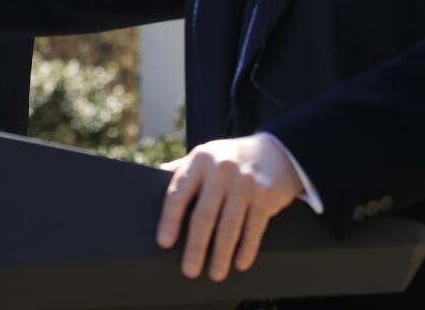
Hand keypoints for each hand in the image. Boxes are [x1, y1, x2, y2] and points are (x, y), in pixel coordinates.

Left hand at [156, 134, 301, 280]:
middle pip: (204, 215)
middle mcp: (222, 169)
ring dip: (221, 255)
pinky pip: (254, 228)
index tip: (164, 243)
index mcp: (200, 160)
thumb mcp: (205, 157)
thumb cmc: (230, 160)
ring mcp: (245, 182)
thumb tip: (147, 182)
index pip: (179, 192)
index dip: (170, 220)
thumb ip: (181, 170)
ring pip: (229, 226)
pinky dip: (246, 249)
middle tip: (189, 271)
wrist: (276, 151)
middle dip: (196, 247)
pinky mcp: (266, 195)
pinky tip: (240, 263)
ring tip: (215, 274)